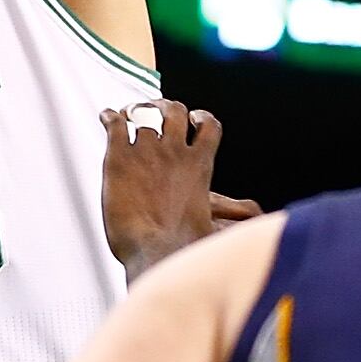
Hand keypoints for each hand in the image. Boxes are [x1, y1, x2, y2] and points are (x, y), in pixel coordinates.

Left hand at [100, 100, 257, 269]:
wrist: (156, 254)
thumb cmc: (185, 248)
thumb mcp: (216, 222)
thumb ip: (230, 209)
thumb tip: (254, 216)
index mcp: (199, 164)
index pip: (208, 125)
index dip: (200, 118)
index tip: (194, 119)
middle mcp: (174, 151)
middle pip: (174, 110)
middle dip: (166, 107)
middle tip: (156, 111)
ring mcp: (146, 151)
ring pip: (143, 113)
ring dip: (136, 109)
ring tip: (129, 112)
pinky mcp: (118, 158)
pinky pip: (114, 123)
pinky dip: (110, 116)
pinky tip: (106, 117)